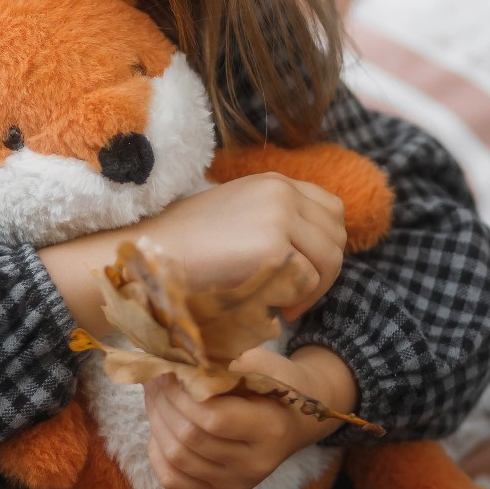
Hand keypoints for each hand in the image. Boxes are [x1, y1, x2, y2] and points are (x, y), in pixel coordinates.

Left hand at [143, 344, 357, 488]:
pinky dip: (157, 452)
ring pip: (177, 458)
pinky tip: (159, 427)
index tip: (167, 369)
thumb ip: (220, 363)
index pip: (214, 418)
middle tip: (154, 377)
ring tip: (153, 396)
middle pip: (191, 438)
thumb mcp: (258, 363)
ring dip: (156, 422)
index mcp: (270, 428)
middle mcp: (254, 464)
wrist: (296, 420)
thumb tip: (173, 358)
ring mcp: (235, 483)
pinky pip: (174, 480)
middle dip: (163, 403)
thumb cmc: (276, 382)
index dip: (181, 393)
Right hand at [144, 173, 346, 321]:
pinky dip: (294, 298)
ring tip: (285, 305)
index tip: (304, 273)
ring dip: (313, 289)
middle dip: (325, 273)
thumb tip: (313, 253)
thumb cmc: (188, 245)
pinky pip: (307, 279)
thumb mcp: (238, 215)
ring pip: (329, 259)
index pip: (332, 210)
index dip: (325, 247)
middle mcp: (281, 192)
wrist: (153, 252)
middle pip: (336, 236)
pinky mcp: (273, 246)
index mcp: (274, 182)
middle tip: (295, 298)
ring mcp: (279, 216)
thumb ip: (275, 221)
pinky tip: (271, 306)